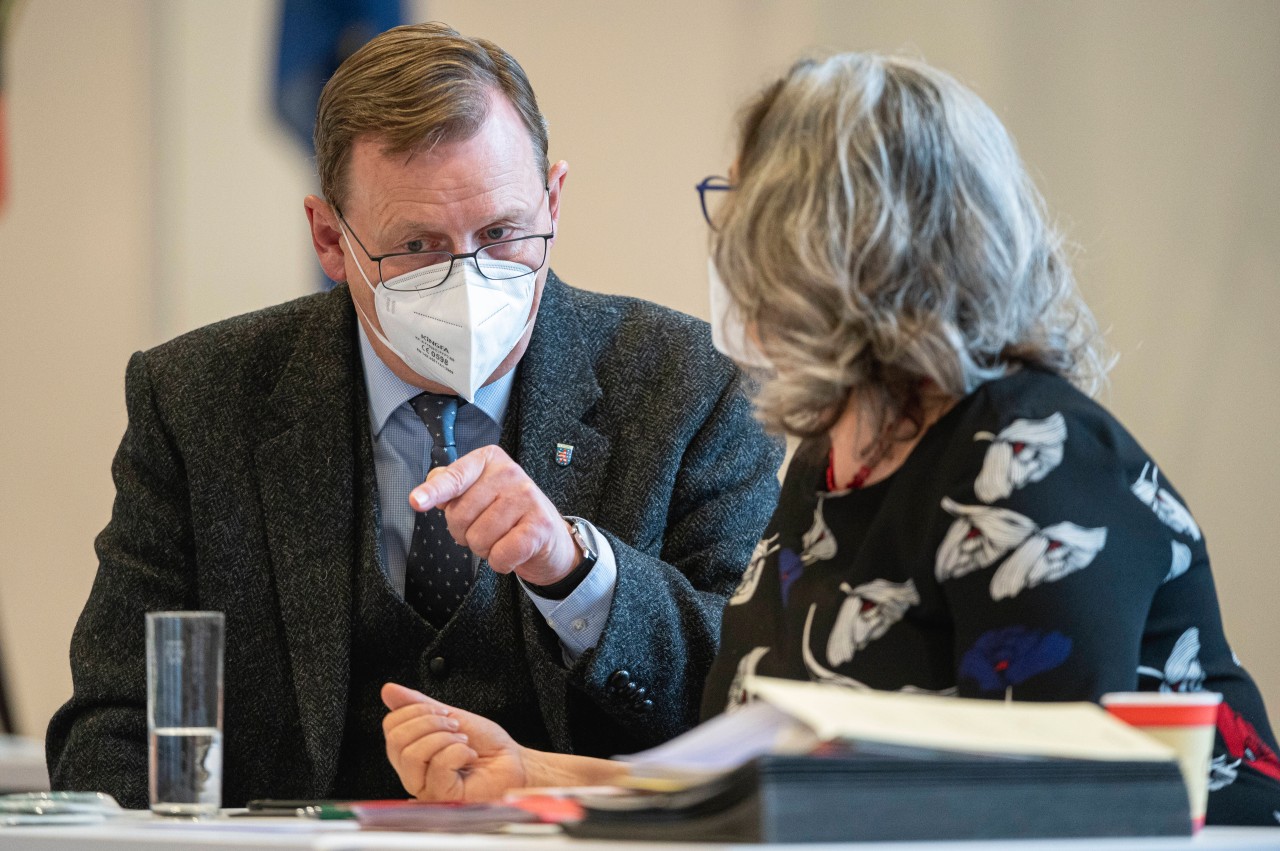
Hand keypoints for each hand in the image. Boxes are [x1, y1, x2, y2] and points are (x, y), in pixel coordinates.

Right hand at [381, 683, 527, 801]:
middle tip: (454, 725)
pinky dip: (459, 751)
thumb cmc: (487, 746)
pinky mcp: (444, 797)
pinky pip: (438, 767)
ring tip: (463, 741)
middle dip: (430, 722)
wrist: (514, 762)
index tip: (442, 713)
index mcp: (412, 753)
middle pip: (397, 740)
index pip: (391, 727)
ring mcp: (427, 788)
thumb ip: (420, 705)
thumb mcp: (451, 716)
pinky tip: (469, 756)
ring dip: (445, 738)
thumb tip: (389, 691)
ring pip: (413, 755)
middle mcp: (414, 774)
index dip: (415, 711)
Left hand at [409, 445, 581, 585]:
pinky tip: (513, 552)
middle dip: (465, 532)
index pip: (455, 477)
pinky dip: (501, 563)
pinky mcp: (540, 525)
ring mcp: (528, 497)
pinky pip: (500, 555)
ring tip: (501, 538)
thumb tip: (428, 489)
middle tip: (485, 528)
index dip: (435, 492)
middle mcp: (510, 472)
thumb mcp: (478, 491)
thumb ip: (451, 485)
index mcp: (489, 460)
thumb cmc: (506, 512)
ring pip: (478, 539)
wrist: (547, 536)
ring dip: (484, 549)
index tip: (416, 501)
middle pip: (460, 515)